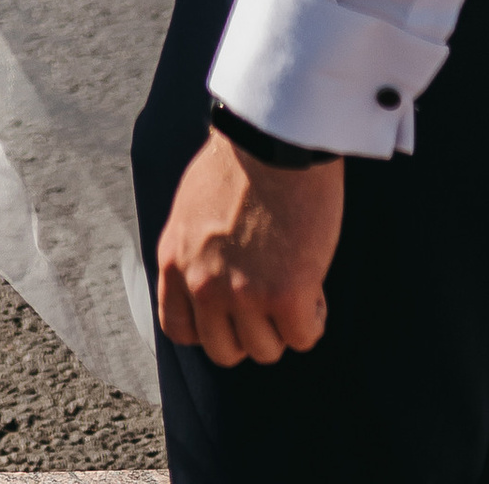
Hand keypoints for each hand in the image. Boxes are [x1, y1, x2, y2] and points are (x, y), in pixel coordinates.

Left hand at [156, 131, 340, 364]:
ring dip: (283, 324)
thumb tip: (207, 276)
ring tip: (295, 285)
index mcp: (174, 260)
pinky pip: (303, 337)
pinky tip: (314, 287)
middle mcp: (203, 284)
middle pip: (225, 350)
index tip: (232, 313)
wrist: (275, 137)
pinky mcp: (286, 296)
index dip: (210, 327)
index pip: (179, 328)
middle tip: (270, 300)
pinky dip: (312, 319)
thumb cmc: (241, 160)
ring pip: (266, 350)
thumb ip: (194, 249)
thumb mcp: (193, 208)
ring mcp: (243, 294)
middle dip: (250, 330)